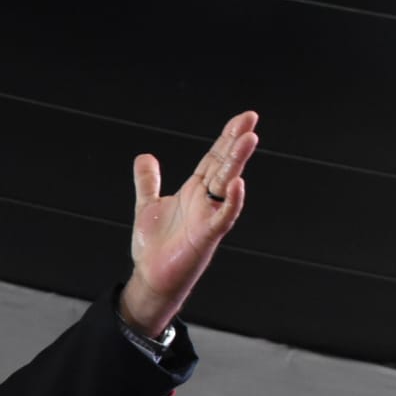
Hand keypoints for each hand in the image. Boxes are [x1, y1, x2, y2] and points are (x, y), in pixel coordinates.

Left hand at [122, 110, 259, 334]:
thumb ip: (148, 182)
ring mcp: (208, 217)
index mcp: (194, 191)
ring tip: (249, 138)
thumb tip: (145, 156)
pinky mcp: (206, 237)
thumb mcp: (148, 205)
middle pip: (223, 165)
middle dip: (236, 142)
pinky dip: (232, 202)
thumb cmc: (154, 247)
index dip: (227, 137)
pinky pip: (223, 217)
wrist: (150, 278)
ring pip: (227, 185)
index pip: (214, 158)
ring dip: (237, 162)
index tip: (244, 117)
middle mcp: (205, 201)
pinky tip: (238, 183)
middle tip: (250, 118)